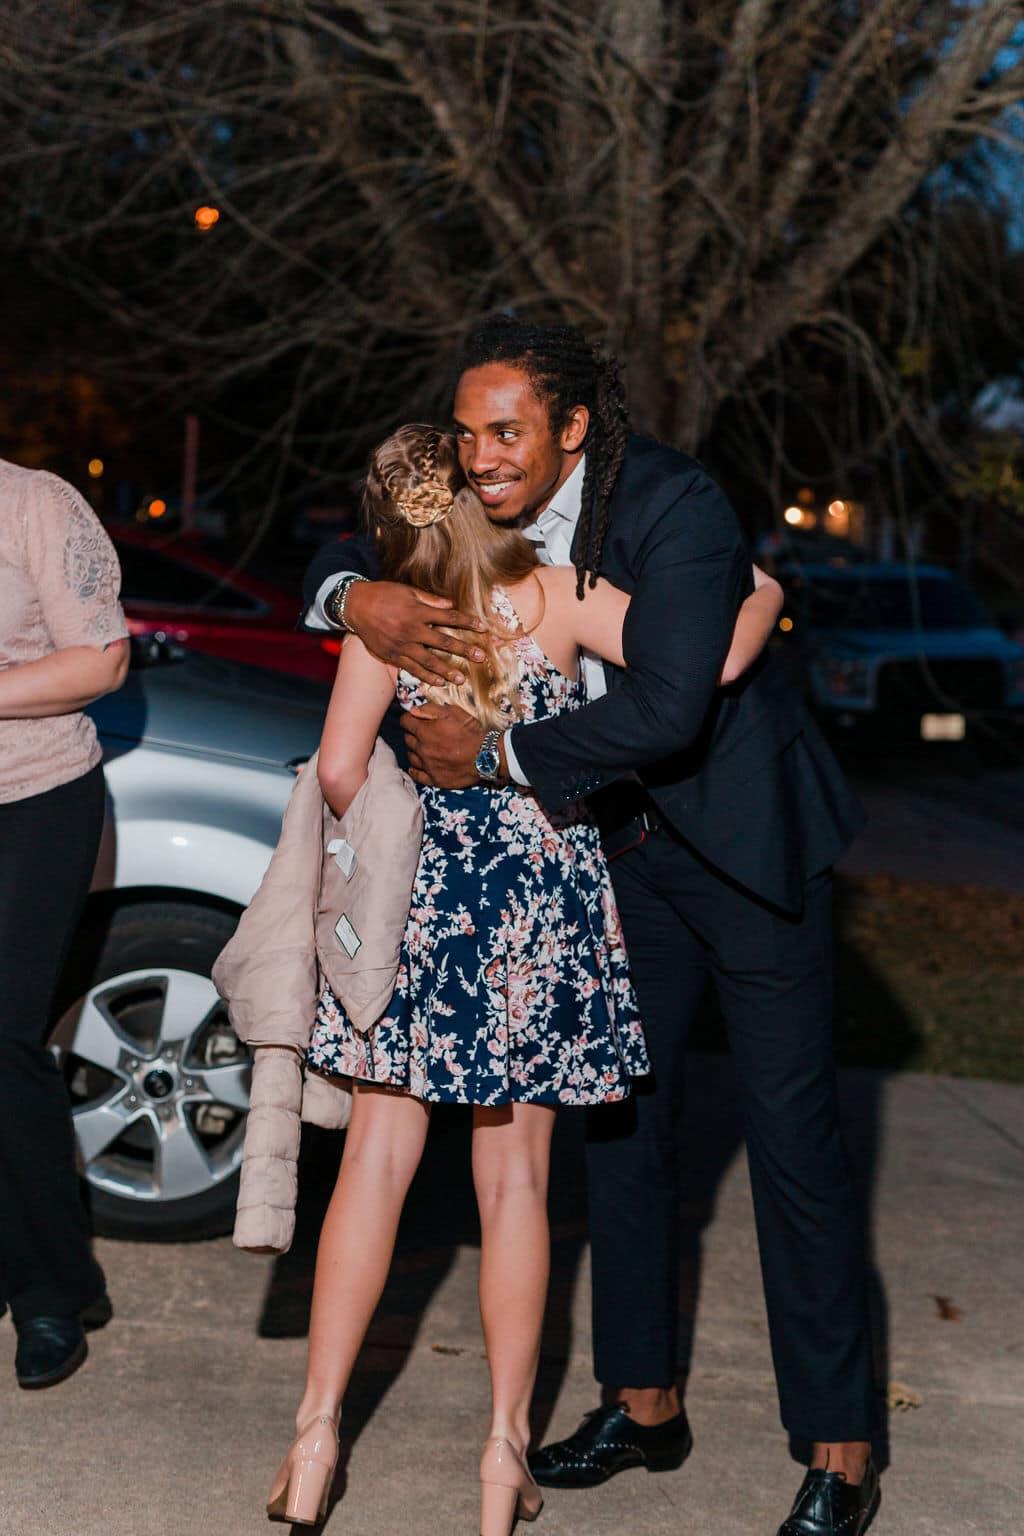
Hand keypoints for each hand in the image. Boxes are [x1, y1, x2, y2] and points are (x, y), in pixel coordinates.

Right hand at [345, 581, 489, 685]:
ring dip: (447, 670)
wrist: (356, 606)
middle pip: (443, 642)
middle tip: (480, 658)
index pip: (449, 618)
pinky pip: (412, 668)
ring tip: (461, 678)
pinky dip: (426, 676)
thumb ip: (430, 600)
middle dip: (464, 650)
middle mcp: (412, 629)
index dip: (467, 622)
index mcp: (418, 611)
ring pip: (429, 660)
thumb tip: (451, 605)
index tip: (483, 628)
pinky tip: (439, 682)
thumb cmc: (384, 594)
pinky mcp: (392, 655)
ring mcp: (402, 645)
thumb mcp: (407, 591)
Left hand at [403, 703, 491, 787]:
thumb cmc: (471, 732)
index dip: (408, 719)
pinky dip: (415, 769)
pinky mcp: (434, 779)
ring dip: (414, 751)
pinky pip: (416, 775)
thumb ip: (431, 709)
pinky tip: (418, 766)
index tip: (413, 719)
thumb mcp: (453, 713)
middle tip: (422, 733)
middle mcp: (422, 749)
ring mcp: (427, 765)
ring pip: (410, 756)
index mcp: (425, 731)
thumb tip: (413, 710)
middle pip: (407, 739)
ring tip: (423, 748)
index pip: (405, 722)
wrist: (485, 756)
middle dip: (412, 734)